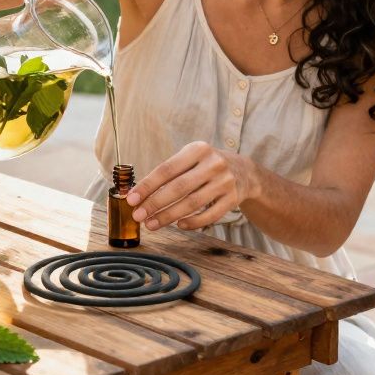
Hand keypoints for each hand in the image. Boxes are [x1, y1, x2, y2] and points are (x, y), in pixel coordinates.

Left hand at [127, 141, 256, 230]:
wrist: (243, 171)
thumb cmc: (205, 166)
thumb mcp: (190, 158)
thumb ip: (167, 173)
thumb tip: (137, 194)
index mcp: (198, 149)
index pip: (167, 169)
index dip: (147, 185)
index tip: (131, 199)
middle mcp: (213, 164)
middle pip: (178, 188)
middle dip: (154, 203)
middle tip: (138, 216)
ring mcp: (225, 182)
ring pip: (192, 204)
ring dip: (168, 216)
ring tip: (152, 224)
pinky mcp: (233, 199)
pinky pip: (209, 216)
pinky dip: (192, 223)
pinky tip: (178, 225)